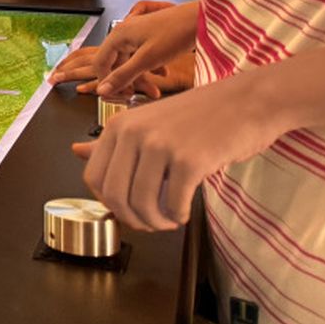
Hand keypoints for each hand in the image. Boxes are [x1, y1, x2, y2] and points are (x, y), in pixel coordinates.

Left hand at [70, 75, 288, 231]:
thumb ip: (113, 142)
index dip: (109, 203)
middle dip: (132, 219)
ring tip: (169, 219)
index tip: (128, 209)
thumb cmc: (200, 116)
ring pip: (141, 203)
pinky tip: (184, 212)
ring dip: (156, 222)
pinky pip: (172, 204)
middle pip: (114, 196)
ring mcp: (160, 145)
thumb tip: (75, 151)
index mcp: (118, 125)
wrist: (248, 101)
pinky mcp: (189, 160)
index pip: (93, 178)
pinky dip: (177, 216)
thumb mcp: (147, 123)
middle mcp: (133, 133)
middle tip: (151, 223)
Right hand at [90, 0, 200, 97]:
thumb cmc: (177, 32)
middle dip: (127, 81)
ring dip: (141, 77)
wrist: (202, 19)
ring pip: (130, 61)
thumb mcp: (147, 59)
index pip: (100, 63)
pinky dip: (149, 68)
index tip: (117, 94)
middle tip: (137, 95)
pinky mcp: (150, 36)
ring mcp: (137, 34)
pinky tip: (162, 73)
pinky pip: (141, 56)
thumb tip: (102, 90)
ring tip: (154, 89)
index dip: (106, 81)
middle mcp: (125, 32)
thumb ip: (123, 76)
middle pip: (116, 63)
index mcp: (119, 35)